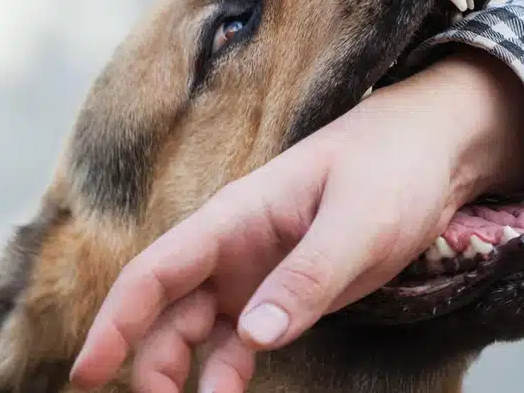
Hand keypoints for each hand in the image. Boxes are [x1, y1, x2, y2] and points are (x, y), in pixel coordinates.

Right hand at [69, 48, 523, 392]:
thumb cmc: (393, 168)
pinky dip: (228, 371)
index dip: (115, 322)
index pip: (156, 271)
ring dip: (185, 373)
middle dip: (149, 361)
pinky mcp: (286, 290)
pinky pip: (241, 338)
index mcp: (236, 216)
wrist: (434, 152)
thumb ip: (308, 277)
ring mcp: (257, 269)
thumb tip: (252, 338)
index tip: (89, 374)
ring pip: (197, 330)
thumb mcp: (359, 222)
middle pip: (166, 310)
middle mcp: (234, 245)